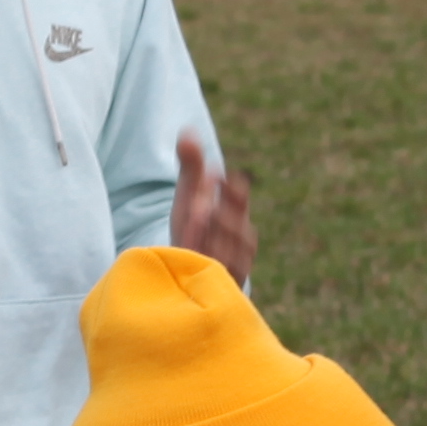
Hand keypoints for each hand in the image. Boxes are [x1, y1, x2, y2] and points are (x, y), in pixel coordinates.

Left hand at [172, 134, 254, 282]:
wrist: (190, 277)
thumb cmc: (192, 233)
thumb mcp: (189, 199)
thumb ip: (191, 168)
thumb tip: (187, 131)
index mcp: (233, 220)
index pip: (237, 205)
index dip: (231, 194)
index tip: (219, 179)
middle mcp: (238, 246)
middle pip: (239, 232)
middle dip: (225, 217)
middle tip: (205, 203)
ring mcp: (231, 271)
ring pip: (232, 257)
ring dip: (216, 241)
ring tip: (199, 221)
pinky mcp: (222, 293)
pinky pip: (221, 281)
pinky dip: (210, 268)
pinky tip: (194, 254)